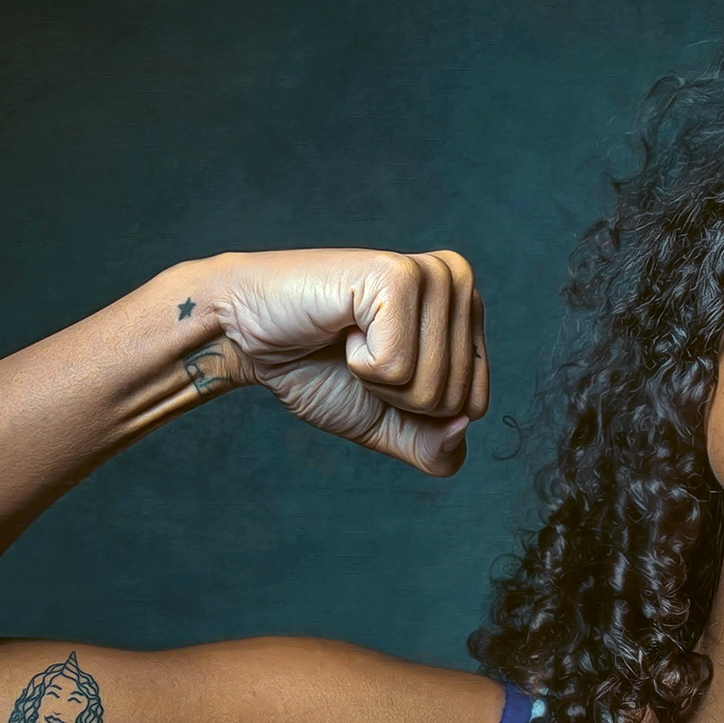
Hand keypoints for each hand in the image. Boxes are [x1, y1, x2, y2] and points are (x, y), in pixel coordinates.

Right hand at [197, 248, 487, 475]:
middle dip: (396, 397)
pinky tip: (342, 328)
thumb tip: (462, 427)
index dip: (418, 411)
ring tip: (350, 339)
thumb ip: (435, 448)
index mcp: (465, 311)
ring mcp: (431, 274)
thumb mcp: (387, 424)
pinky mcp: (397, 275)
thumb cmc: (317, 369)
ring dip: (377, 380)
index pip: (475, 405)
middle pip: (456, 399)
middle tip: (358, 354)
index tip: (380, 370)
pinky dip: (360, 364)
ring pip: (432, 386)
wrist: (248, 338)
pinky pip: (398, 368)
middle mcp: (458, 281)